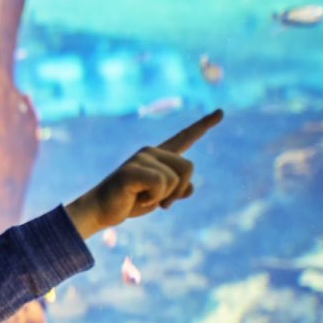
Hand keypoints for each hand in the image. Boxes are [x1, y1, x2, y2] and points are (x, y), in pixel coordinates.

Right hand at [65, 109, 223, 237]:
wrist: (101, 210)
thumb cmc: (130, 202)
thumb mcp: (160, 197)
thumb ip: (178, 190)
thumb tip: (190, 188)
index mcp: (160, 155)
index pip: (186, 137)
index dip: (204, 125)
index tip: (221, 112)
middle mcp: (152, 151)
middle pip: (189, 168)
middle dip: (179, 190)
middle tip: (161, 202)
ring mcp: (142, 158)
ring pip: (175, 180)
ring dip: (163, 197)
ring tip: (144, 198)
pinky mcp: (132, 169)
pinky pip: (160, 184)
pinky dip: (153, 198)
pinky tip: (138, 198)